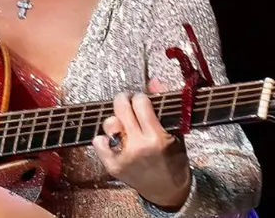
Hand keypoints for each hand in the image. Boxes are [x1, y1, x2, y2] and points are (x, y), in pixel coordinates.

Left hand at [91, 78, 191, 209]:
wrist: (168, 191)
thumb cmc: (174, 161)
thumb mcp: (176, 133)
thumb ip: (164, 106)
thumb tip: (154, 81)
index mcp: (156, 137)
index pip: (141, 103)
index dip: (141, 98)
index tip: (142, 101)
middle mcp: (138, 146)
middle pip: (121, 108)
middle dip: (124, 99)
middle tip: (127, 102)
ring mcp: (123, 156)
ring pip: (109, 123)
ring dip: (115, 120)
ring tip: (123, 124)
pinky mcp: (112, 166)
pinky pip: (98, 142)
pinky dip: (103, 138)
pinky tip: (114, 139)